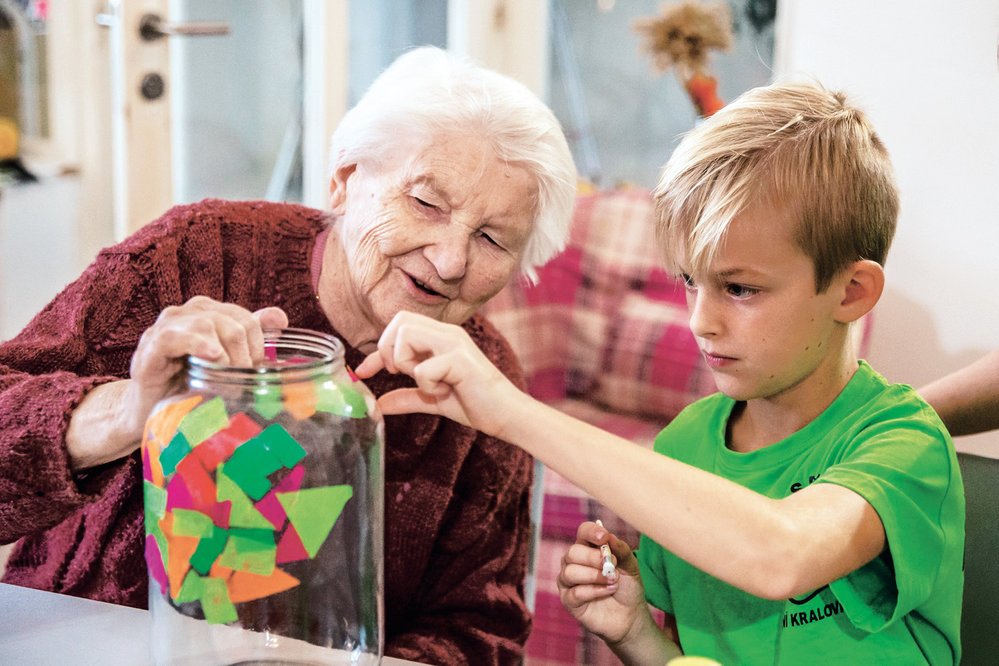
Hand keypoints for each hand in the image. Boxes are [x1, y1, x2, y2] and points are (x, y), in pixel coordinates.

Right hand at [67, 297, 286, 469]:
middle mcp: (189, 313)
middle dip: (244, 355)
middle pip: (233, 323)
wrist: (150, 409)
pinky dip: (198, 344)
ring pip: (208, 325)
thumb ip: (250, 336)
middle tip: (241, 381)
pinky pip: (175, 337)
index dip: (258, 346)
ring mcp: (167, 326)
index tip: (256, 372)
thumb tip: (279, 317)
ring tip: (226, 377)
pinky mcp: (150, 346)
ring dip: (225, 355)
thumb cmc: (189, 383)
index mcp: (210, 312)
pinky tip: (212, 357)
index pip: (247, 319)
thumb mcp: (225, 360)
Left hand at [354, 311, 521, 436]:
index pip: (398, 327)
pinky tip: (445, 390)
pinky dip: (426, 384)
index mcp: (440, 336)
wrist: (505, 414)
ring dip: (406, 362)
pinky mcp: (461, 360)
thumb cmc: (474, 402)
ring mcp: (454, 343)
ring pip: (407, 335)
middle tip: (400, 374)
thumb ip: (406, 397)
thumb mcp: (432, 398)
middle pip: (400, 321)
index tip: (362, 372)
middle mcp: (447, 332)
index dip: (376, 351)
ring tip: (426, 381)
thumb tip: (377, 404)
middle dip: (389, 350)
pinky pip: (423, 367)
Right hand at [558, 521, 647, 644]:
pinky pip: (575, 592)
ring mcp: (569, 581)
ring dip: (595, 576)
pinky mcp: (568, 600)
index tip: (603, 538)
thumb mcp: (631, 566)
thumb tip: (609, 537)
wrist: (630, 615)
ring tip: (612, 581)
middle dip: (593, 558)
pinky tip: (607, 592)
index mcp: (588, 548)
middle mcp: (574, 562)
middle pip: (573, 552)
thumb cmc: (627, 587)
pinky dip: (594, 591)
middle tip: (612, 566)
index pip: (583, 532)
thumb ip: (621, 550)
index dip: (591, 532)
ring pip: (570, 572)